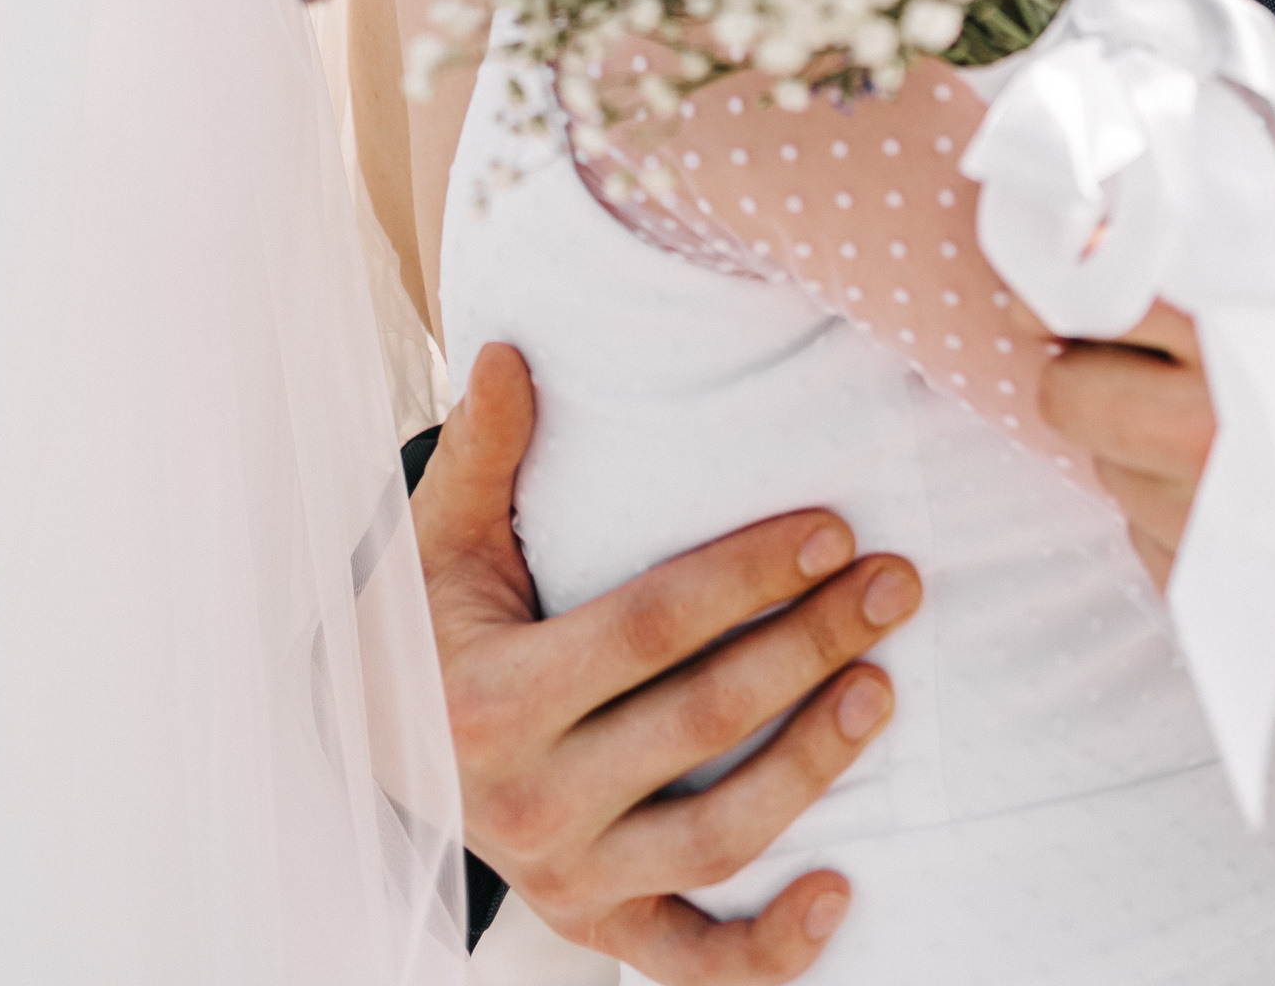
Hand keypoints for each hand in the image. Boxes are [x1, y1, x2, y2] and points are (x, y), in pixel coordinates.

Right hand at [414, 343, 920, 978]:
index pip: (649, 628)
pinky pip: (692, 963)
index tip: (832, 530)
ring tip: (883, 689)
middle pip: (699, 725)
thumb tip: (505, 350)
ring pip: (713, 840)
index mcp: (490, 697)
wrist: (378, 744)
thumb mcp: (439, 536)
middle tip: (895, 586)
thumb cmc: (429, 618)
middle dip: (808, 648)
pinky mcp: (595, 928)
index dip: (746, 578)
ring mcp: (565, 879)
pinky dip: (770, 950)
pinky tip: (843, 892)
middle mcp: (527, 802)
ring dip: (811, 768)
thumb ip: (479, 450)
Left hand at [1038, 231, 1274, 689]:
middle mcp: (1224, 439)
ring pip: (1108, 475)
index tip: (1061, 277)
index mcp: (1252, 335)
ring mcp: (1224, 536)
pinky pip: (1154, 549)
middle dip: (1090, 372)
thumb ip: (1246, 231)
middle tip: (1140, 363)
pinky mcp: (1235, 612)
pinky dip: (1181, 522)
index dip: (1062, 281)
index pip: (1091, 292)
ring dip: (1139, 449)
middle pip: (1067, 395)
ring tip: (1222, 433)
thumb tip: (1145, 185)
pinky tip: (1249, 502)